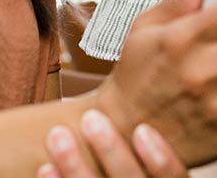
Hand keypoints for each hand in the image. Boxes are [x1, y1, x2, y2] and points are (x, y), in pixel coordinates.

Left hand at [36, 111, 185, 177]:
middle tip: (91, 119)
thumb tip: (164, 50)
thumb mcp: (173, 134)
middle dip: (110, 152)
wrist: (113, 173)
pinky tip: (43, 168)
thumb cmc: (144, 151)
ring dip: (74, 166)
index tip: (142, 129)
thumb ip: (170, 114)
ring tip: (56, 134)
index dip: (161, 158)